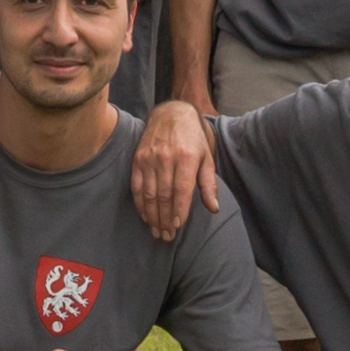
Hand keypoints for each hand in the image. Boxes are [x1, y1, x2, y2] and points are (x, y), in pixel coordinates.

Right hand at [130, 101, 217, 240]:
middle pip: (163, 195)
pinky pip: (136, 186)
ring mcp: (149, 158)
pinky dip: (140, 203)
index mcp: (186, 157)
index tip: (178, 227)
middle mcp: (166, 158)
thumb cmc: (193, 139)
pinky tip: (145, 215)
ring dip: (152, 215)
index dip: (179, 210)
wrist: (171, 114)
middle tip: (167, 236)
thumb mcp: (206, 158)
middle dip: (165, 219)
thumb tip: (213, 209)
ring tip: (157, 231)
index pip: (181, 190)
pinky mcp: (138, 159)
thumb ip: (208, 184)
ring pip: (148, 193)